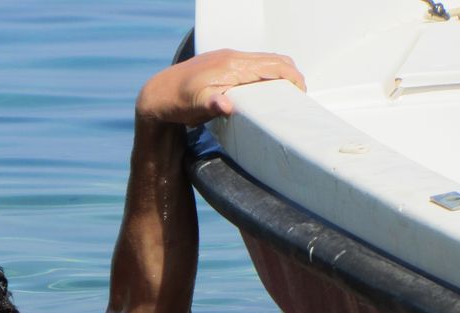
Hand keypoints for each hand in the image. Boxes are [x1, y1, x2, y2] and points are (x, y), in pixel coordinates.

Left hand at [137, 49, 305, 125]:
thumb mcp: (194, 108)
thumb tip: (227, 106)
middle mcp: (232, 58)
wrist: (158, 94)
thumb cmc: (177, 103)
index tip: (301, 93)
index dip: (292, 78)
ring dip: (279, 73)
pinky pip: (253, 63)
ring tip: (286, 94)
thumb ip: (212, 105)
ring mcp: (228, 58)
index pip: (273, 66)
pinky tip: (264, 89)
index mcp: (231, 67)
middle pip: (274, 60)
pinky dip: (266, 73)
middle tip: (299, 96)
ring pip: (264, 60)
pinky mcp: (223, 63)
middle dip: (291, 75)